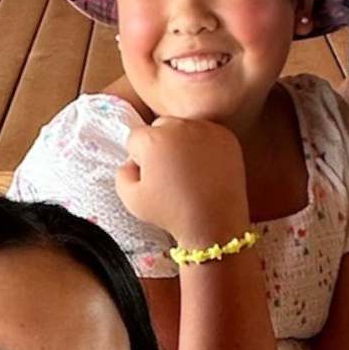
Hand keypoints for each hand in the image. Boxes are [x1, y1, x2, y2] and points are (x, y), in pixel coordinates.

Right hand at [115, 117, 251, 249]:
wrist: (214, 223)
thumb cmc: (171, 214)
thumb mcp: (131, 199)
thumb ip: (122, 174)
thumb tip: (132, 161)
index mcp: (153, 139)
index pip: (136, 138)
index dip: (139, 159)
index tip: (152, 177)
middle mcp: (179, 126)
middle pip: (160, 127)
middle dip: (159, 145)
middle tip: (169, 173)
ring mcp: (205, 129)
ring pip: (184, 128)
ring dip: (182, 143)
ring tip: (189, 172)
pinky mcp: (226, 136)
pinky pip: (207, 134)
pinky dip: (204, 146)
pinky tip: (205, 169)